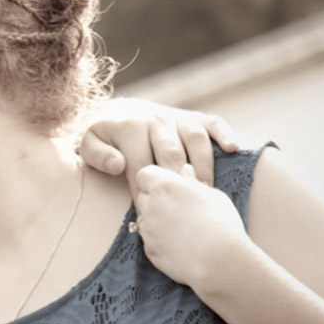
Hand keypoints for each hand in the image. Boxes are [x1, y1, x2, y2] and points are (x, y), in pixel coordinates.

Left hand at [78, 98, 237, 192]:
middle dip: (177, 181)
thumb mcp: (91, 145)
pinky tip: (233, 149)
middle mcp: (155, 118)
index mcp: (129, 127)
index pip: (140, 164)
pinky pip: (214, 122)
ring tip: (204, 190)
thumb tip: (118, 164)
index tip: (149, 212)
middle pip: (170, 153)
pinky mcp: (196, 116)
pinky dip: (224, 133)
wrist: (122, 111)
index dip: (145, 190)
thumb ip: (98, 156)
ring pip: (194, 138)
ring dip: (202, 164)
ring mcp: (177, 116)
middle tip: (183, 207)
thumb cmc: (107, 139)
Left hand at [133, 164, 252, 290]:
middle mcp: (150, 206)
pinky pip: (150, 239)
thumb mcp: (213, 195)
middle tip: (180, 207)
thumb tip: (184, 171)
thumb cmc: (221, 223)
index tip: (171, 186)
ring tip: (183, 227)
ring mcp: (147, 229)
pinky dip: (160, 239)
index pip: (145, 174)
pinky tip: (181, 243)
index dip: (156, 179)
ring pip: (145, 218)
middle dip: (155, 198)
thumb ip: (192, 182)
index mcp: (164, 186)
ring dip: (156, 219)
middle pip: (142, 196)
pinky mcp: (149, 250)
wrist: (219, 261)